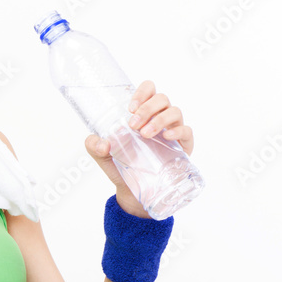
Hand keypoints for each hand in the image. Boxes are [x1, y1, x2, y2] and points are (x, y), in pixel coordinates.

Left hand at [84, 80, 195, 216]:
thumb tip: (102, 143)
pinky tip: (167, 137)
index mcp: (142, 113)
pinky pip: (187, 131)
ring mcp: (173, 130)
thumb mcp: (102, 156)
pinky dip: (178, 130)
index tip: (130, 108)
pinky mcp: (183, 145)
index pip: (148, 89)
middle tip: (133, 125)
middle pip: (161, 98)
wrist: (132, 191)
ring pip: (174, 111)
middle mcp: (159, 117)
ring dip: (159, 119)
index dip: (142, 92)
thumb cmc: (121, 166)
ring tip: (145, 134)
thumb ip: (94, 146)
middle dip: (147, 108)